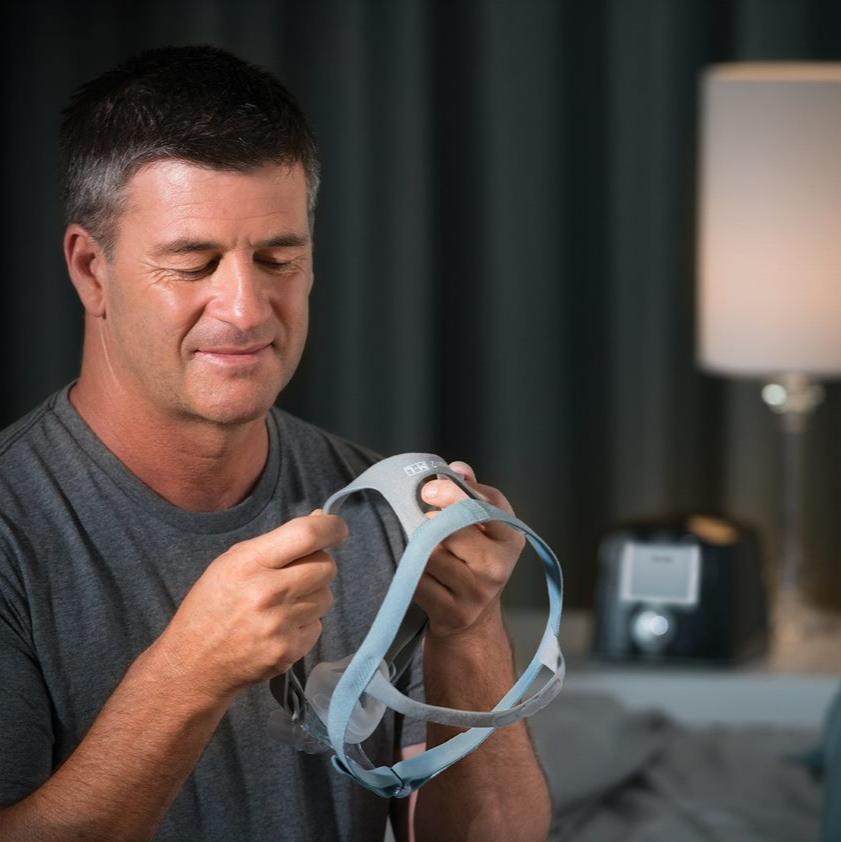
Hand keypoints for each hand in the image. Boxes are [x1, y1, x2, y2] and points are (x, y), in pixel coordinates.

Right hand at [155, 511, 346, 701]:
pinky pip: (318, 626)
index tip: (338, 529)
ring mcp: (280, 625)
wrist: (193, 664)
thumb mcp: (233, 562)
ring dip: (312, 596)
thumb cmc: (213, 605)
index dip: (332, 527)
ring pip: (326, 597)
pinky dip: (305, 624)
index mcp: (250, 563)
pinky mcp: (289, 652)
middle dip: (320, 565)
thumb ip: (278, 540)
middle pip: (326, 566)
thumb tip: (321, 519)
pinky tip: (280, 627)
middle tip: (300, 572)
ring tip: (283, 603)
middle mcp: (268, 593)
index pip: (307, 535)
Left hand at [414, 462, 524, 639]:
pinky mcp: (453, 612)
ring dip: (420, 548)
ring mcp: (476, 592)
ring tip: (426, 550)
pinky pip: (419, 580)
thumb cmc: (476, 561)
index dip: (453, 493)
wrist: (475, 621)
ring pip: (432, 555)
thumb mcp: (484, 527)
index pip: (484, 506)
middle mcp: (498, 566)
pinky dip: (412, 572)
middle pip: (453, 530)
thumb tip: (458, 469)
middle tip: (424, 519)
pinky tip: (420, 572)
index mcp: (511, 538)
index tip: (430, 490)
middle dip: (432, 522)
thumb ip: (472, 493)